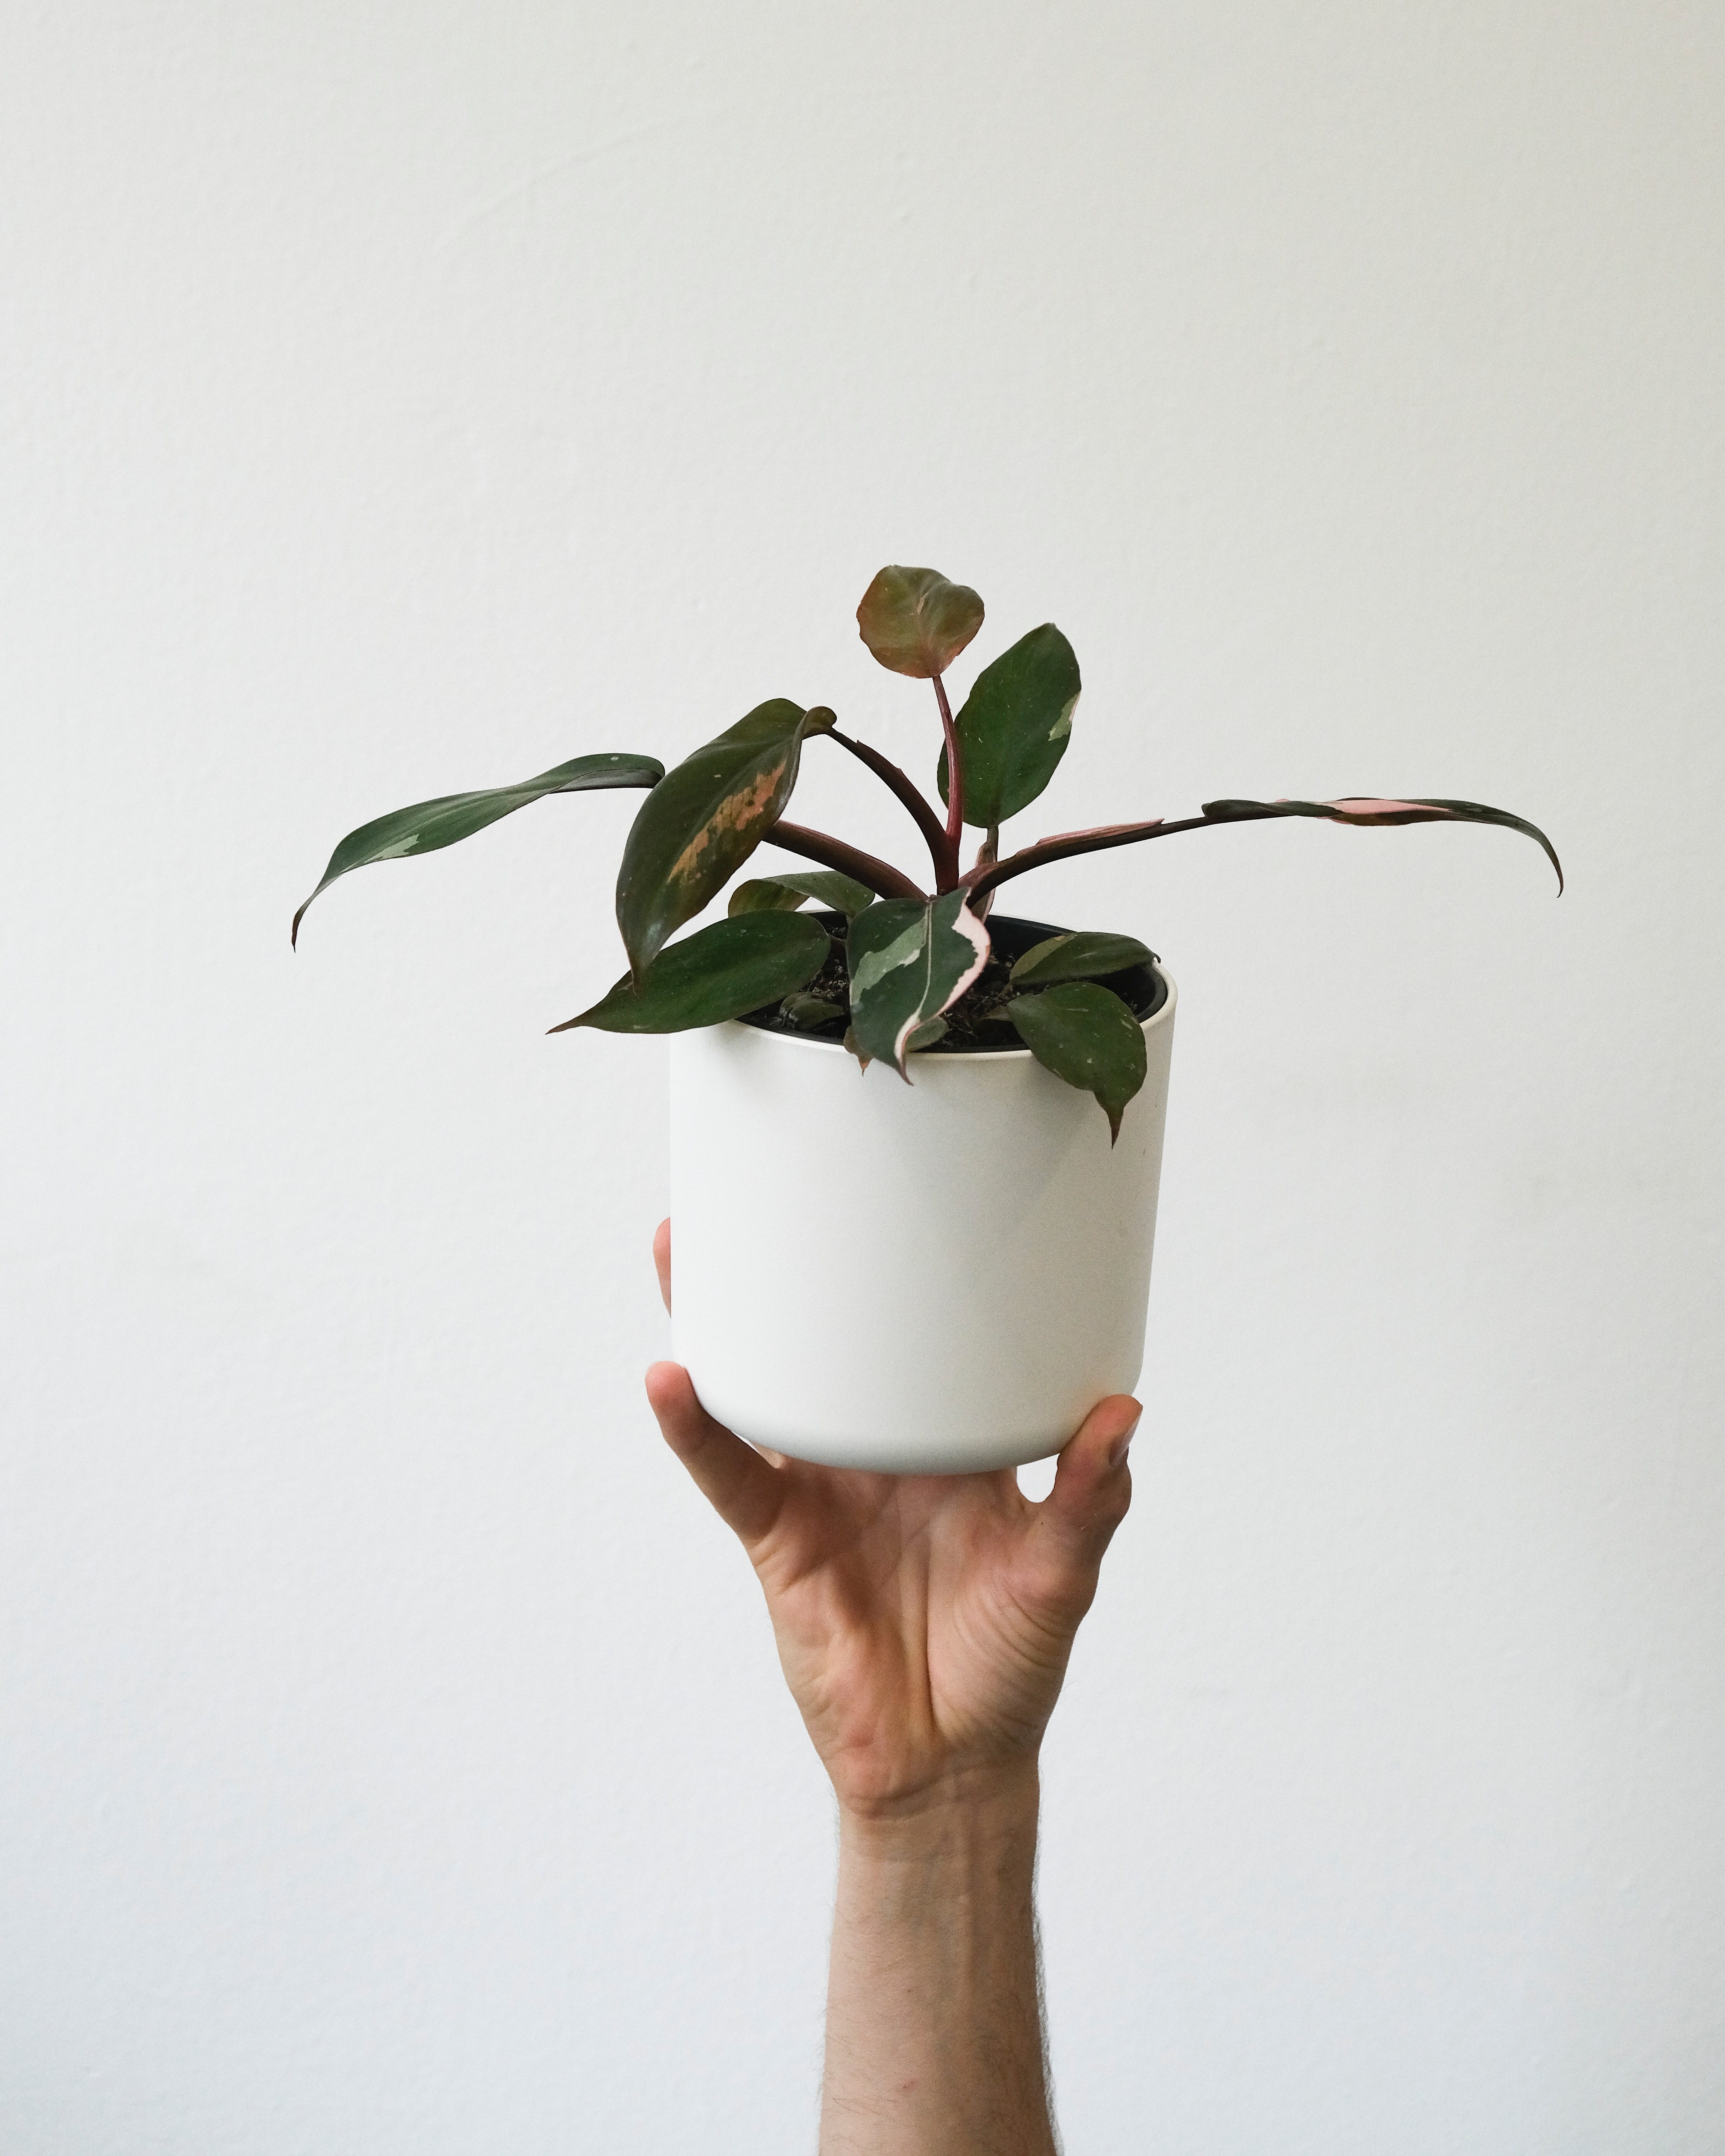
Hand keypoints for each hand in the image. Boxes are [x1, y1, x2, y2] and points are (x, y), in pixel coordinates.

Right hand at [646, 1218, 1138, 1820]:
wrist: (950, 1766)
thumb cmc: (1009, 1666)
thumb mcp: (1060, 1575)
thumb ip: (1089, 1501)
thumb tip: (1123, 1414)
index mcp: (950, 1440)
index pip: (927, 1339)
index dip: (905, 1276)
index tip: (894, 1195)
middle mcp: (880, 1449)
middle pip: (827, 1342)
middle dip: (791, 1271)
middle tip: (759, 1181)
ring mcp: (821, 1487)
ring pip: (763, 1386)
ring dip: (721, 1320)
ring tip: (684, 1244)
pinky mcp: (778, 1538)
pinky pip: (731, 1471)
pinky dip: (698, 1429)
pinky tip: (672, 1379)